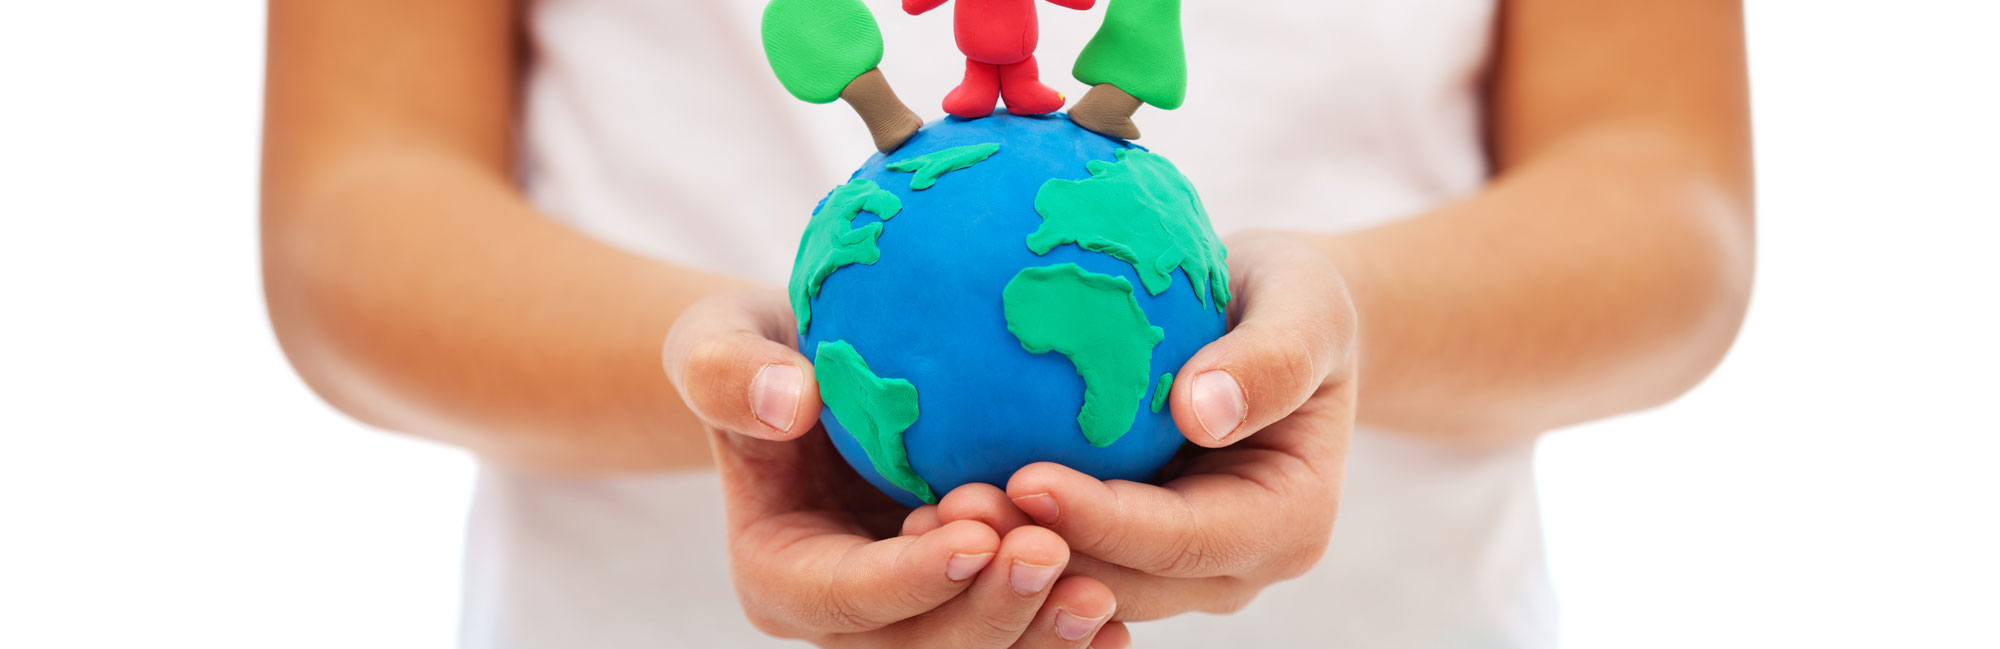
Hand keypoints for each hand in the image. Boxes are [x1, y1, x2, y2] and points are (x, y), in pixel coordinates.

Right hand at [664, 290, 1132, 647]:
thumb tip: (786, 397)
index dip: (910, 578)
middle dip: (987, 616)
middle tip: (1052, 553)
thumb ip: (728, 372)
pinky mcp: (966, 607)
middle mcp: (847, 621)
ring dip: (1036, 635)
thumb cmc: (765, 354)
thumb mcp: (721, 343)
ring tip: (1100, 591)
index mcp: (781, 574)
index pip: (843, 595)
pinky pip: (1017, 639)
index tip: (975, 531)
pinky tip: (1118, 613)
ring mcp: (912, 622)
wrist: (811, 380)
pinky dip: (1064, 636)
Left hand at [909, 231, 1357, 620]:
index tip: (1027, 477)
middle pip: (1123, 581)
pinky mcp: (1128, 548)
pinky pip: (1061, 554)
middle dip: (1036, 556)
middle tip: (948, 509)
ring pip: (1081, 585)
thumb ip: (1272, 358)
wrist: (1278, 321)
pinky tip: (928, 503)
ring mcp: (1178, 569)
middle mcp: (1232, 565)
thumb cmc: (1296, 298)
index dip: (1105, 521)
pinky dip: (1003, 538)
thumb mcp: (1307, 305)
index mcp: (1288, 521)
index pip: (1187, 538)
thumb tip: (1200, 409)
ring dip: (1004, 559)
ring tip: (924, 514)